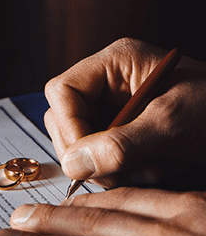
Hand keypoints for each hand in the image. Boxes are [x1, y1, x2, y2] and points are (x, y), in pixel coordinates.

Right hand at [44, 38, 205, 185]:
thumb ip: (121, 143)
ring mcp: (117, 107)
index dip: (68, 126)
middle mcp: (110, 82)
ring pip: (82, 141)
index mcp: (116, 62)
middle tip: (116, 173)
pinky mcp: (128, 131)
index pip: (62, 91)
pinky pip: (106, 156)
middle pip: (65, 118)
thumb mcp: (173, 123)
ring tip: (147, 171)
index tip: (86, 160)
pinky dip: (125, 170)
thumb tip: (73, 164)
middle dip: (88, 151)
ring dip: (109, 165)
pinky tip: (155, 170)